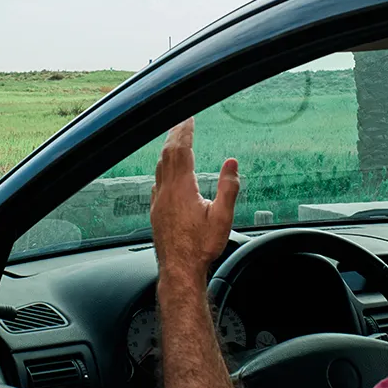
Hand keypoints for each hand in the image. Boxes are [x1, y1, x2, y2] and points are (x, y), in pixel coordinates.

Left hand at [150, 119, 239, 288]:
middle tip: (182, 122)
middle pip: (167, 154)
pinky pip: (156, 181)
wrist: (179, 270)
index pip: (181, 151)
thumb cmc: (201, 247)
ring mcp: (158, 201)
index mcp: (181, 189)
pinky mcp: (156, 211)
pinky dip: (162, 167)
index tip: (189, 118)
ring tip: (175, 140)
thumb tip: (231, 162)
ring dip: (167, 150)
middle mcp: (166, 191)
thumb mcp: (223, 218)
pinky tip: (166, 172)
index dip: (184, 132)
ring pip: (159, 167)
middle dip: (175, 135)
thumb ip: (228, 188)